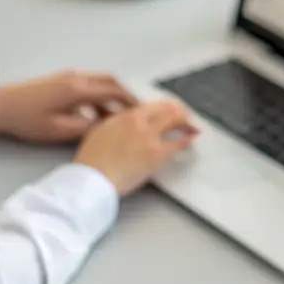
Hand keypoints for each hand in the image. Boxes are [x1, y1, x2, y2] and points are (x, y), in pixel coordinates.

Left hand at [0, 70, 134, 144]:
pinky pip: (90, 85)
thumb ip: (87, 127)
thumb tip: (108, 126)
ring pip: (101, 82)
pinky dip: (100, 96)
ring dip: (113, 96)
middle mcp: (77, 78)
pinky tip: (99, 114)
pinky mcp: (63, 81)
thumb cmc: (28, 120)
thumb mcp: (59, 130)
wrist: (1, 106)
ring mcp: (69, 77)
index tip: (145, 112)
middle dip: (127, 95)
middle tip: (139, 112)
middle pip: (111, 81)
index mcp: (77, 89)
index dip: (132, 101)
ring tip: (121, 117)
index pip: (114, 91)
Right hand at [73, 100, 198, 195]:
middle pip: (166, 109)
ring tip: (192, 126)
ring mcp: (150, 137)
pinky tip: (191, 139)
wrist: (93, 178)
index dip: (164, 106)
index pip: (151, 105)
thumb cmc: (91, 159)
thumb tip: (122, 121)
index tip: (169, 109)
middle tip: (185, 116)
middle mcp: (139, 122)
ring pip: (174, 121)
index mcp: (124, 116)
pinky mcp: (157, 155)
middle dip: (178, 111)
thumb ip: (115, 123)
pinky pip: (178, 143)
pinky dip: (186, 139)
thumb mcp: (99, 131)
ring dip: (185, 122)